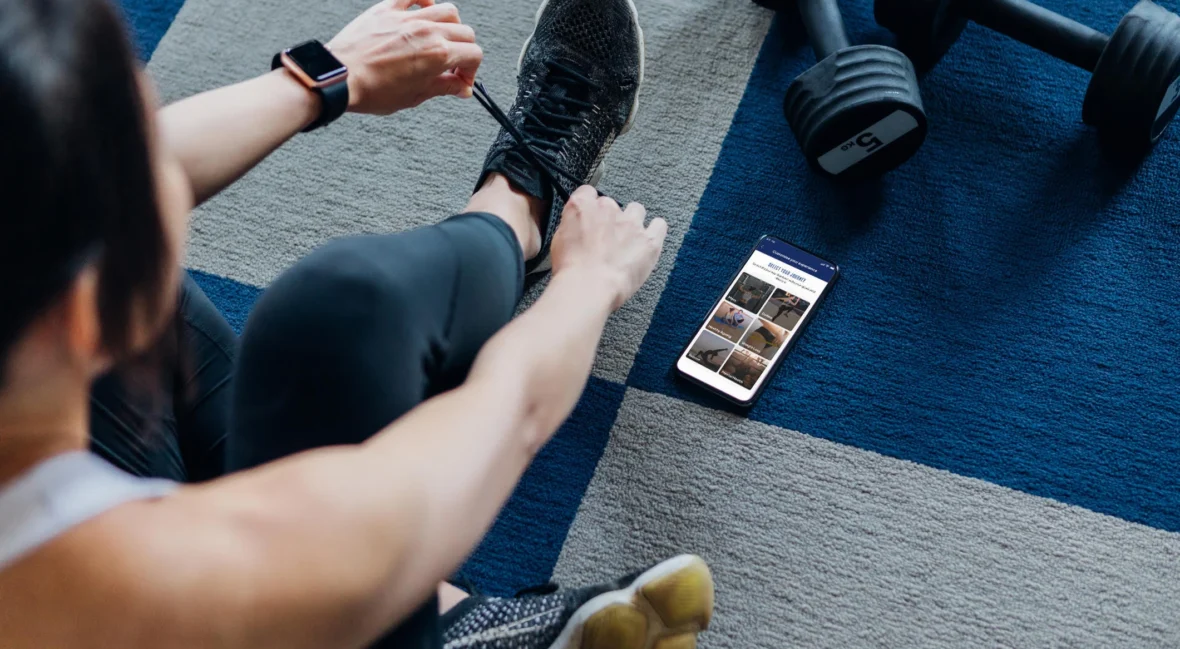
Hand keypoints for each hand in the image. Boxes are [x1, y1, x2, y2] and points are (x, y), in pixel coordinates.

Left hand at [327, 0, 481, 113]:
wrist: (340, 79)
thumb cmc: (372, 91)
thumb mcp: (415, 96)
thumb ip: (443, 87)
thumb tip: (461, 88)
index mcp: (438, 55)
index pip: (474, 54)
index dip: (471, 71)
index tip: (460, 81)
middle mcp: (427, 31)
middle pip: (465, 31)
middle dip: (464, 50)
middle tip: (453, 65)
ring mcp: (407, 18)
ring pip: (447, 10)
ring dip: (451, 26)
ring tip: (441, 39)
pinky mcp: (387, 10)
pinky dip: (424, 1)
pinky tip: (424, 11)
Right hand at [550, 186, 667, 310]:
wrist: (589, 286)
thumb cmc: (570, 269)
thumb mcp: (558, 241)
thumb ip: (572, 226)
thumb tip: (578, 227)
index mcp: (583, 206)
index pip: (588, 193)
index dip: (590, 206)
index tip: (590, 217)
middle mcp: (608, 209)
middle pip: (612, 204)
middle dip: (609, 219)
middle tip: (605, 239)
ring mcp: (631, 224)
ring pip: (636, 210)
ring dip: (632, 221)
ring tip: (628, 239)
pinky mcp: (649, 240)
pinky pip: (659, 225)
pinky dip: (656, 230)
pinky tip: (649, 240)